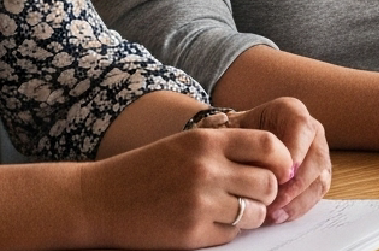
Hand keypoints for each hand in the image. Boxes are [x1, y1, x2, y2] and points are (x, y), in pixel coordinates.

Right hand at [80, 122, 297, 247]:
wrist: (98, 200)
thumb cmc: (143, 171)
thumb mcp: (183, 145)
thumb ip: (225, 149)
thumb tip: (275, 161)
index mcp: (205, 141)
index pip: (267, 145)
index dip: (280, 159)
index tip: (278, 169)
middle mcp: (206, 169)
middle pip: (268, 183)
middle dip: (265, 192)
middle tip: (251, 195)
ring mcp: (200, 203)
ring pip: (255, 213)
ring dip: (249, 215)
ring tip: (228, 210)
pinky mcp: (191, 233)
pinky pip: (231, 235)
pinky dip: (225, 232)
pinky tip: (206, 222)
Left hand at [225, 98, 329, 223]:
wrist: (234, 147)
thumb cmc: (233, 139)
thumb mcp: (233, 135)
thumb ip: (247, 147)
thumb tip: (262, 172)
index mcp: (291, 112)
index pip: (301, 125)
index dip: (296, 149)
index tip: (284, 172)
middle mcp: (310, 130)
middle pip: (316, 156)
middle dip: (298, 183)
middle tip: (276, 199)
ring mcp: (316, 154)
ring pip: (320, 178)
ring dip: (298, 199)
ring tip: (274, 213)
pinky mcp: (316, 176)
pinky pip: (315, 194)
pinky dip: (298, 207)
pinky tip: (279, 216)